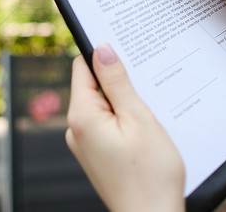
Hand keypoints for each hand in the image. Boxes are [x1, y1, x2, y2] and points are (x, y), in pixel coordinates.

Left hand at [66, 43, 184, 211]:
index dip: (105, 55)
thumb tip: (103, 49)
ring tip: (149, 113)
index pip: (83, 67)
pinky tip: (145, 130)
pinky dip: (125, 120)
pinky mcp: (97, 155)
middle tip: (147, 86)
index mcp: (81, 116)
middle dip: (119, 81)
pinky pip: (107, 125)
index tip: (128, 51)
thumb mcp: (138, 118)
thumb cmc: (150, 175)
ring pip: (103, 106)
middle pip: (93, 85)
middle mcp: (76, 129)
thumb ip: (118, 82)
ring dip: (125, 102)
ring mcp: (85, 144)